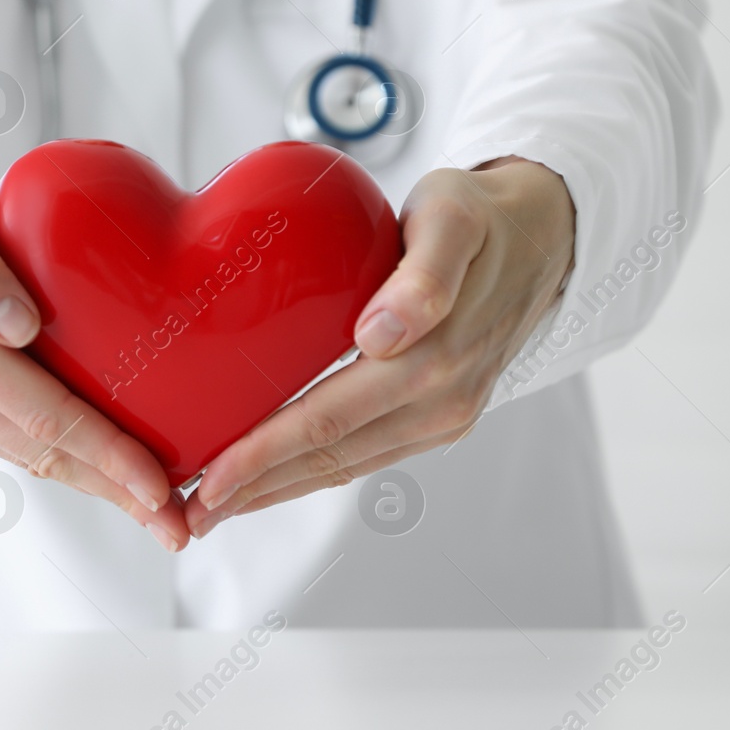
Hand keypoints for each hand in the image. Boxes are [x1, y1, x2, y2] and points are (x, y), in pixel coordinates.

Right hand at [0, 138, 188, 550]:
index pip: (46, 415)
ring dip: (94, 486)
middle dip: (116, 492)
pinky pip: (10, 441)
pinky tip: (103, 467)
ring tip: (154, 511)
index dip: (107, 454)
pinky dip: (62, 461)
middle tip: (179, 526)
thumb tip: (16, 323)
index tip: (159, 484)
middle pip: (45, 453)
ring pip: (29, 456)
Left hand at [184, 157, 574, 537]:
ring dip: (276, 493)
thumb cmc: (479, 217)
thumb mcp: (454, 217)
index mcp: (438, 357)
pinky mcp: (439, 421)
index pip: (330, 419)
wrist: (543, 237)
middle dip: (253, 490)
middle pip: (330, 456)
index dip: (264, 454)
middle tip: (186, 512)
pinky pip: (365, 456)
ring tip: (212, 509)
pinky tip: (267, 482)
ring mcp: (445, 418)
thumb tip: (382, 334)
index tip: (207, 479)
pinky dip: (310, 475)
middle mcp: (443, 401)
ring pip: (346, 466)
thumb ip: (425, 273)